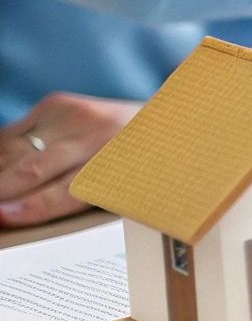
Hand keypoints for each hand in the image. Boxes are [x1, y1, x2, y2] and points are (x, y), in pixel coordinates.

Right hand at [0, 93, 140, 226]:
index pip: (64, 192)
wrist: (165, 117)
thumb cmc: (144, 165)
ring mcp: (74, 114)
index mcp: (119, 165)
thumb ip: (84, 203)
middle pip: (31, 170)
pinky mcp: (56, 103)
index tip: (2, 217)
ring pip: (14, 150)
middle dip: (1, 191)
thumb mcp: (128, 190)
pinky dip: (0, 155)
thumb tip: (31, 218)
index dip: (27, 208)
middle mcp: (95, 135)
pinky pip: (13, 133)